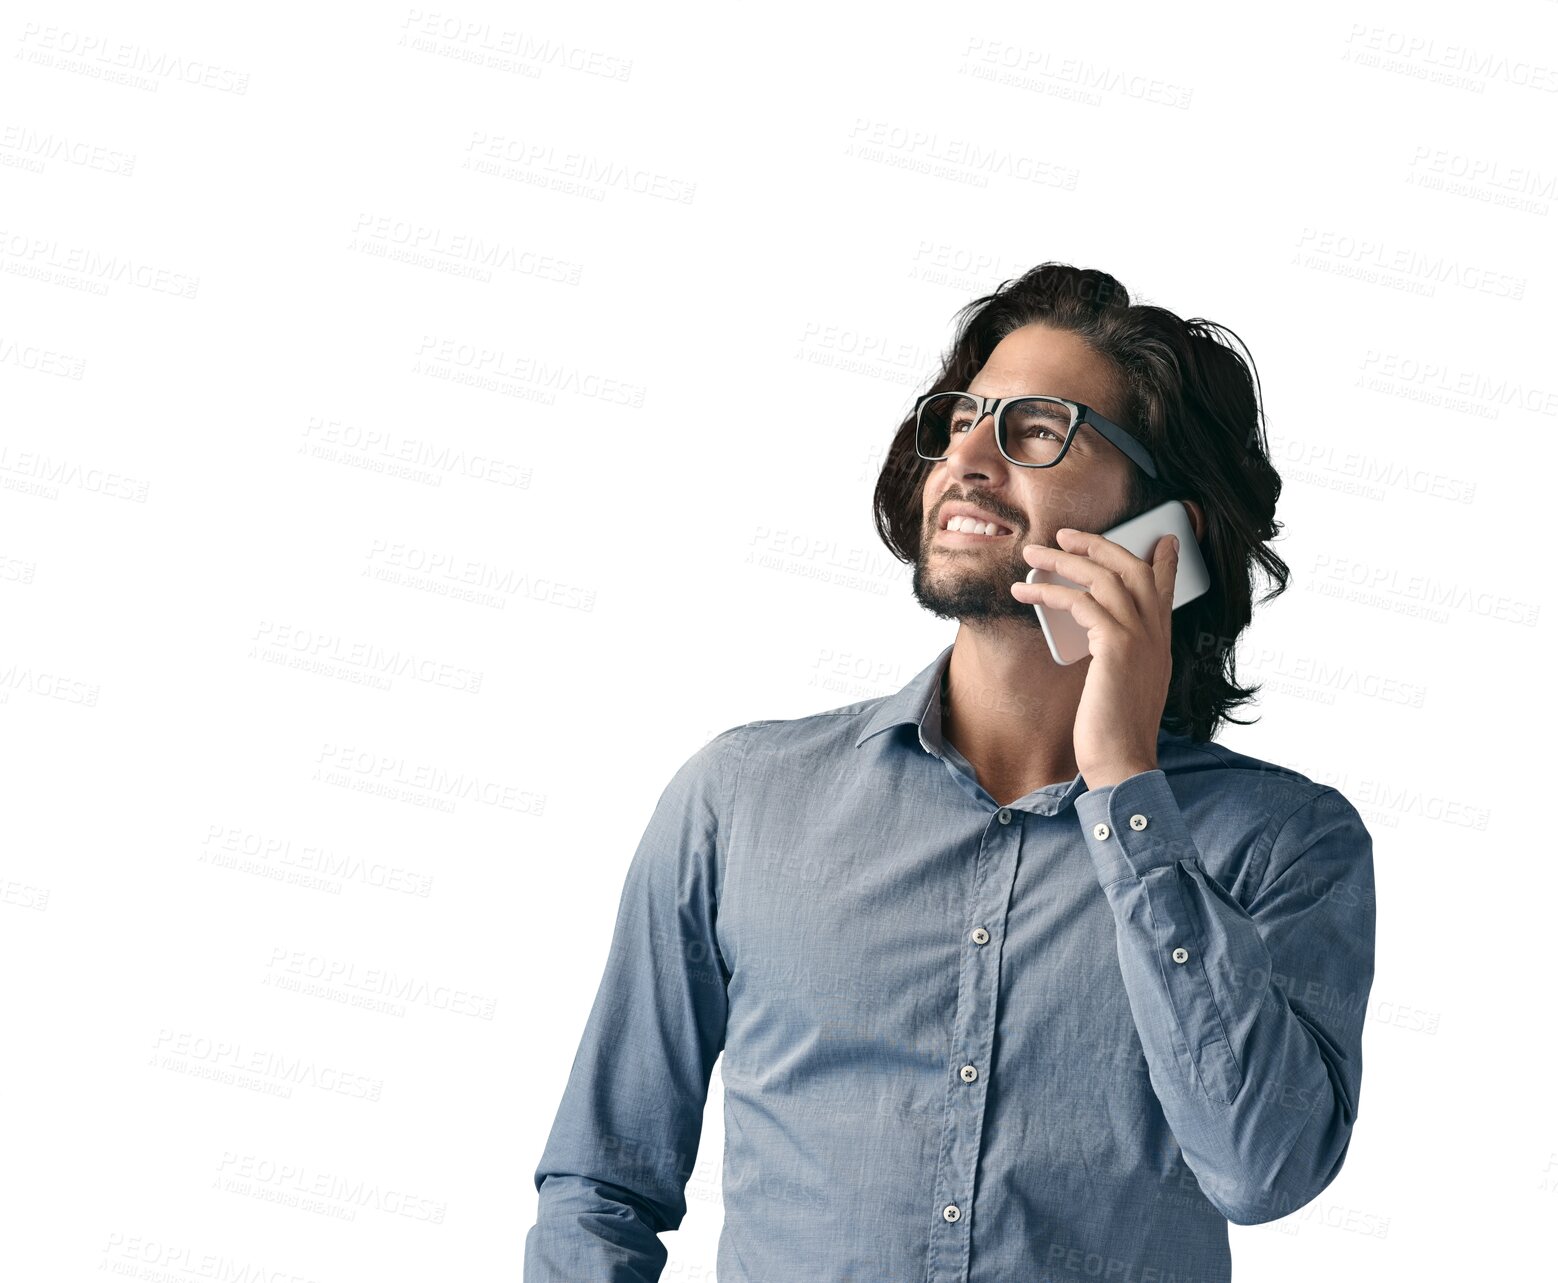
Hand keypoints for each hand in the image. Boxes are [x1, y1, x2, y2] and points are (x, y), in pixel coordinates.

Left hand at [1009, 527, 1178, 788]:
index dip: (1162, 560)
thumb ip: (1122, 655)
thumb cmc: (1116, 730)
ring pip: (1104, 578)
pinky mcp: (1116, 646)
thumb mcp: (1126, 685)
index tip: (1161, 538)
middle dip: (1099, 545)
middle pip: (1133, 568)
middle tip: (1067, 535)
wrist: (1123, 761)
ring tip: (1034, 554)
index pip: (1165, 588)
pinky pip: (1081, 603)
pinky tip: (1027, 591)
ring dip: (1064, 560)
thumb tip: (1101, 638)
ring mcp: (1139, 637)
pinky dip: (1051, 591)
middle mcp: (1156, 634)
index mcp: (1161, 642)